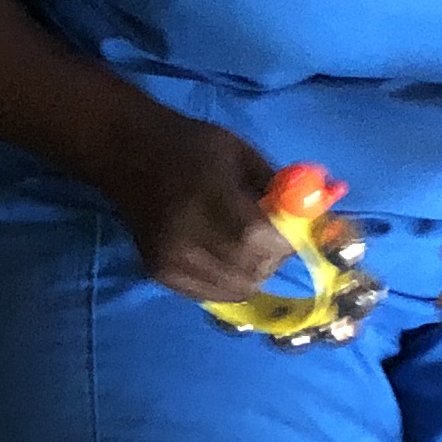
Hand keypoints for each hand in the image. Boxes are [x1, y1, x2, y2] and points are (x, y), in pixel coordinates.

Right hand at [99, 115, 286, 301]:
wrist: (128, 154)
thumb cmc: (192, 147)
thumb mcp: (240, 152)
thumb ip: (275, 187)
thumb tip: (314, 218)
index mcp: (207, 193)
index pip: (257, 236)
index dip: (284, 240)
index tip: (292, 231)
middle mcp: (184, 231)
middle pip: (249, 268)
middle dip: (272, 258)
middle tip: (271, 240)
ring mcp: (169, 257)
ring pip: (235, 289)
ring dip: (252, 273)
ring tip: (247, 248)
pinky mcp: (158, 272)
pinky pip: (210, 295)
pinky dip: (228, 282)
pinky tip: (224, 258)